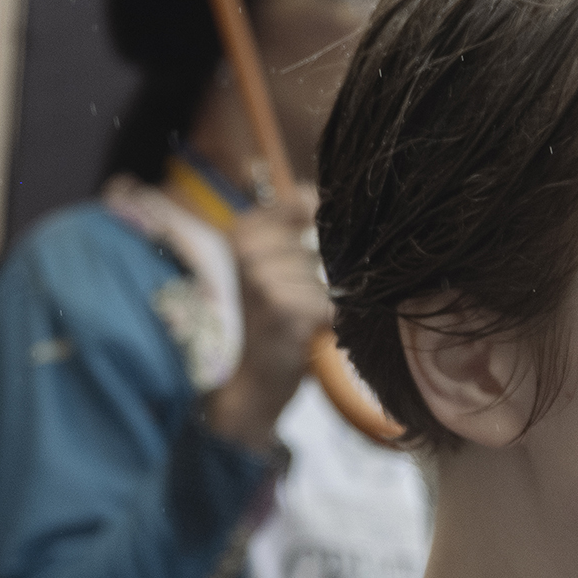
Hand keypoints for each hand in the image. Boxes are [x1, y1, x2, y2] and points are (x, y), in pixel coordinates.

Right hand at [202, 189, 330, 452]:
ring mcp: (262, 278)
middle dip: (323, 274)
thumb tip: (335, 196)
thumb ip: (303, 225)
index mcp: (243, 229)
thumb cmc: (275, 318)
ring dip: (325, 301)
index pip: (307, 202)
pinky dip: (330, 321)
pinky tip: (307, 332)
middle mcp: (247, 248)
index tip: (313, 258)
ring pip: (329, 275)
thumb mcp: (278, 264)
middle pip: (323, 243)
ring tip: (298, 319)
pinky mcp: (282, 308)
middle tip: (294, 302)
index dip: (327, 227)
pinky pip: (331, 303)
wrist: (256, 380)